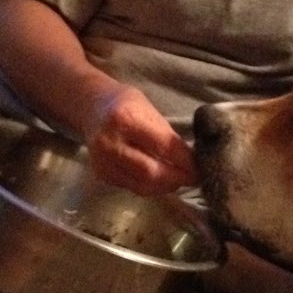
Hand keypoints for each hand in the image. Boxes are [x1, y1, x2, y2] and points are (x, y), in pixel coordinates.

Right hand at [82, 84, 196, 196]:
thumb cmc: (125, 104)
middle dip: (177, 179)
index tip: (201, 167)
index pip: (163, 146)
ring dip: (166, 186)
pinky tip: (161, 180)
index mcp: (125, 119)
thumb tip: (191, 161)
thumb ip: (166, 135)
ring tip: (180, 180)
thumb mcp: (149, 109)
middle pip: (150, 173)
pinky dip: (151, 187)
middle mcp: (110, 143)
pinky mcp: (101, 175)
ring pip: (142, 186)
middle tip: (194, 179)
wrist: (90, 108)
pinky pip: (132, 188)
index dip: (185, 161)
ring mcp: (102, 162)